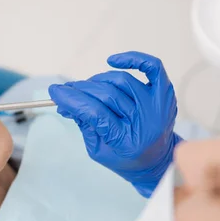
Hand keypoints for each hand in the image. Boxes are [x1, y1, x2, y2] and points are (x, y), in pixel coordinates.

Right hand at [49, 51, 181, 196]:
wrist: (156, 160)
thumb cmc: (125, 157)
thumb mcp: (97, 149)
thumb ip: (84, 125)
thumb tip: (65, 101)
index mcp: (126, 142)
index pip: (95, 113)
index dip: (73, 100)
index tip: (55, 92)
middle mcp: (145, 121)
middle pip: (106, 94)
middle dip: (81, 90)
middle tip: (66, 91)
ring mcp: (157, 105)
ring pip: (121, 80)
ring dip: (97, 81)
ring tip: (86, 88)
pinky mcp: (164, 93)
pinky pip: (152, 67)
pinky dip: (134, 59)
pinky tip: (113, 61)